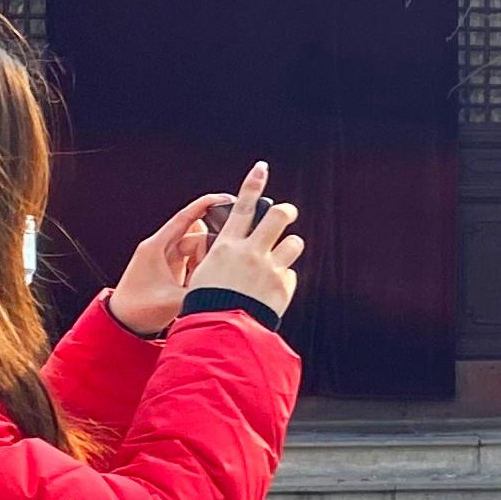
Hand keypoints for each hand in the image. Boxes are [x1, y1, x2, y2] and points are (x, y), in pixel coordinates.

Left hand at [108, 170, 252, 334]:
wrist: (121, 324)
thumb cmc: (137, 310)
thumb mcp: (172, 301)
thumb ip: (199, 291)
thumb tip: (223, 288)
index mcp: (156, 247)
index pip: (185, 217)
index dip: (205, 205)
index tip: (225, 198)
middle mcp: (161, 249)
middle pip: (196, 236)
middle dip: (209, 251)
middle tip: (213, 268)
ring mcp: (166, 259)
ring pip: (196, 250)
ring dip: (205, 264)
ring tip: (202, 282)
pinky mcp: (170, 270)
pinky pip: (192, 262)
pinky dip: (200, 271)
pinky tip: (199, 286)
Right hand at [192, 167, 306, 318]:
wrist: (221, 331)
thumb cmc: (207, 304)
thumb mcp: (206, 273)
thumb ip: (224, 256)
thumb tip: (238, 246)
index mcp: (227, 246)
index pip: (242, 207)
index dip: (253, 185)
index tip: (261, 168)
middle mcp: (251, 252)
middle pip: (278, 217)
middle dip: (286, 211)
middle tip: (287, 212)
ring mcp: (270, 268)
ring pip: (294, 243)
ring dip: (289, 247)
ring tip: (280, 258)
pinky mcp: (283, 286)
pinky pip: (290, 275)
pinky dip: (282, 281)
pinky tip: (270, 294)